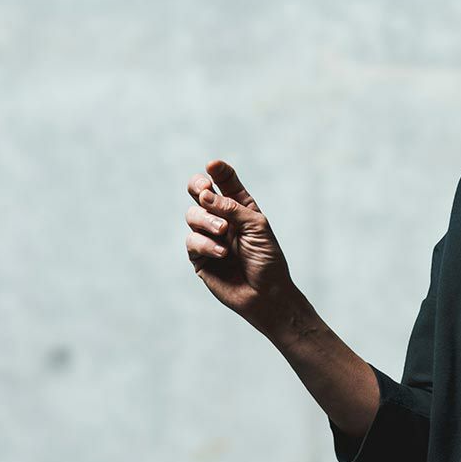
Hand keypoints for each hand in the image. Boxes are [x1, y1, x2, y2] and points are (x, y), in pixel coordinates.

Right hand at [184, 158, 294, 326]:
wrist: (266, 295)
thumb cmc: (267, 261)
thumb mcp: (257, 227)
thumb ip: (232, 208)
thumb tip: (204, 196)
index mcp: (239, 207)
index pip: (224, 181)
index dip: (218, 171)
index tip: (213, 166)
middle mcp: (221, 218)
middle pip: (198, 191)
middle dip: (197, 186)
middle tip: (204, 191)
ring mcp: (208, 236)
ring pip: (192, 214)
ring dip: (207, 220)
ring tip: (223, 231)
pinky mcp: (199, 256)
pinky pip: (192, 240)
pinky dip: (206, 243)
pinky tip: (222, 253)